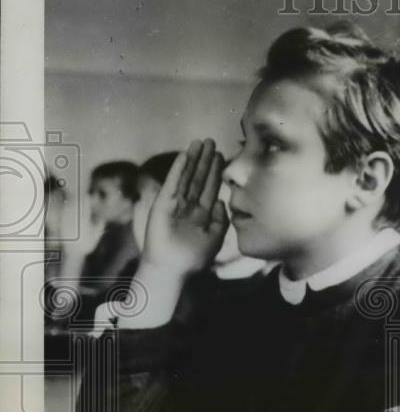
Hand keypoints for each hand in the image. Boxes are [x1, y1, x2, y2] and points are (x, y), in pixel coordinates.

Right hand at [140, 139, 228, 279]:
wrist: (174, 270)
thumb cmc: (195, 257)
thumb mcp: (216, 236)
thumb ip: (221, 218)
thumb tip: (223, 201)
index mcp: (203, 212)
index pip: (210, 187)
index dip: (215, 170)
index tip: (222, 154)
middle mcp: (189, 205)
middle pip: (199, 177)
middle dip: (205, 160)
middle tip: (211, 141)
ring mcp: (175, 204)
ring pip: (187, 177)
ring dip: (193, 160)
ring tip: (199, 143)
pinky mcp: (163, 204)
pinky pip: (173, 183)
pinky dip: (178, 169)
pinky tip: (184, 156)